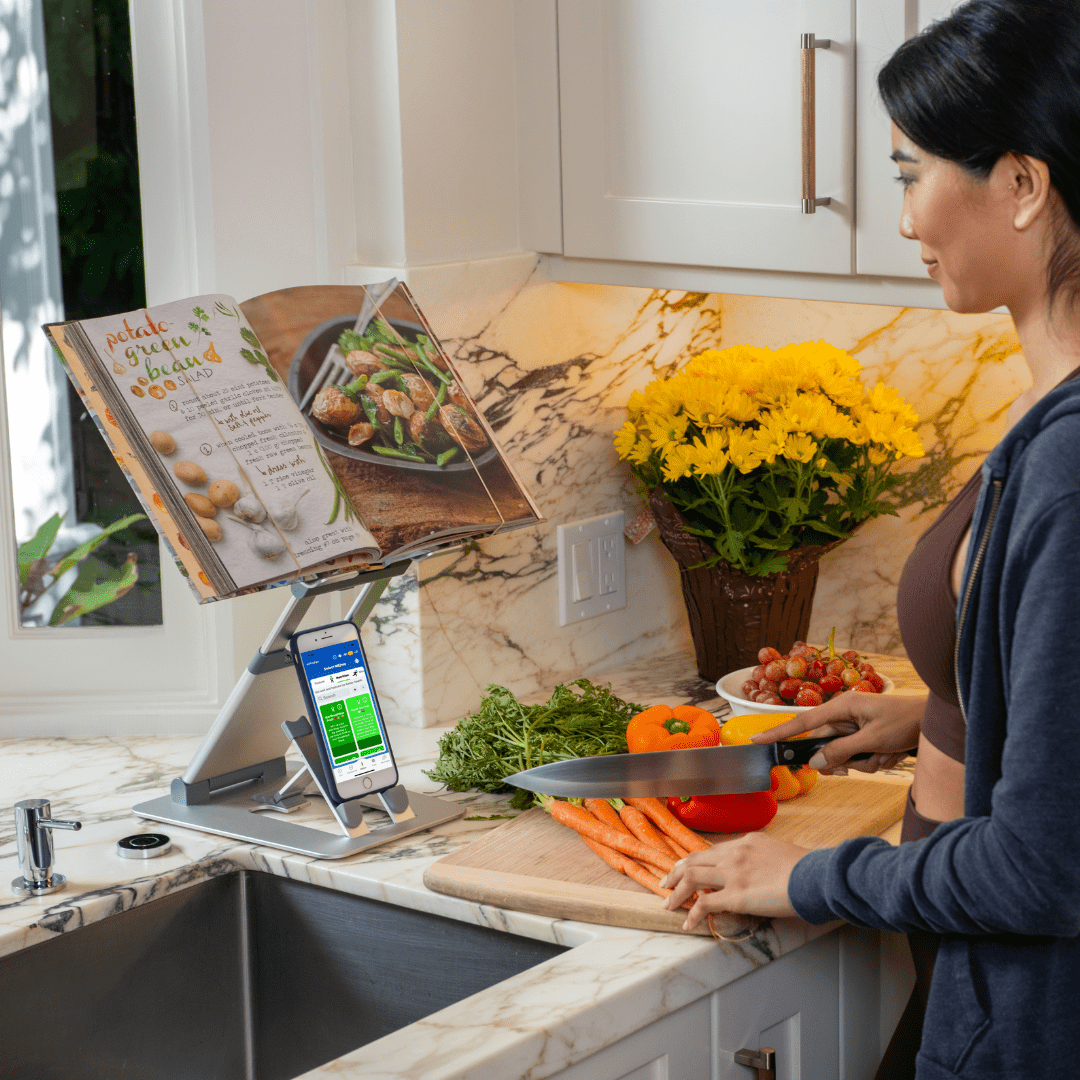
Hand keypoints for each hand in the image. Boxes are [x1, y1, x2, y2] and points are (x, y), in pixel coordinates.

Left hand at [659, 835, 808, 928]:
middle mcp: (735, 854)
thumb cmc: (807, 868)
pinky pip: (705, 904)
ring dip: (676, 892)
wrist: (815, 876)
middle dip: (676, 872)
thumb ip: (762, 859)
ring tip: (668, 904)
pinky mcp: (735, 896)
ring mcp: (733, 873)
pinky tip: (688, 923)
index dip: (696, 861)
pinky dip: (692, 913)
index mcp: (747, 842)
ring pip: (692, 877)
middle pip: (695, 859)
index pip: (713, 850)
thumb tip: (759, 872)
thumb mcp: (780, 853)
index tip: (686, 868)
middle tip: (665, 883)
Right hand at [748, 692, 925, 772]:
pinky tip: (890, 756)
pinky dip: (872, 763)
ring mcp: (855, 729)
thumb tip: (815, 762)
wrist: (936, 724)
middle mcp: (844, 717)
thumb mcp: (872, 739)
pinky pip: (857, 759)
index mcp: (841, 707)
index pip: (802, 722)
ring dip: (864, 763)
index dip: (779, 732)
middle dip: (842, 760)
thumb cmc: (906, 722)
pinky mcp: (865, 739)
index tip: (757, 740)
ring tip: (886, 755)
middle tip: (859, 764)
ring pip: (842, 756)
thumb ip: (841, 751)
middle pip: (824, 745)